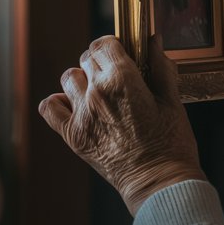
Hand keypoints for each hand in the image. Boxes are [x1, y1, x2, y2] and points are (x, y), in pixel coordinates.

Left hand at [38, 35, 205, 215]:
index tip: (124, 53)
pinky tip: (76, 106)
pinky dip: (59, 102)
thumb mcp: (173, 101)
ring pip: (69, 78)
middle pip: (87, 58)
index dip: (114, 45)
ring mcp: (81, 115)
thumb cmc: (171, 143)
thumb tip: (154, 42)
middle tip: (118, 77)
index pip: (104, 44)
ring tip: (100, 92)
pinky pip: (50, 107)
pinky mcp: (72, 136)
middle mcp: (97, 92)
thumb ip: (161, 68)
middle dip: (102, 61)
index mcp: (123, 79)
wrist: (158, 183)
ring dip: (83, 79)